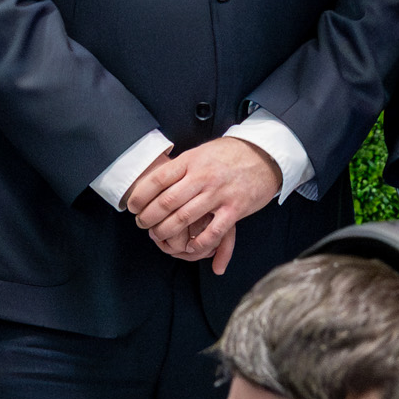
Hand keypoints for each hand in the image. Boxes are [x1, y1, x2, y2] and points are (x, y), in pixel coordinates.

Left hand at [126, 137, 282, 275]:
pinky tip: (189, 247)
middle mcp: (203, 177)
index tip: (133, 207)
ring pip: (184, 218)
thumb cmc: (230, 154)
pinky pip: (213, 232)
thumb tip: (157, 180)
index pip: (158, 180)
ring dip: (166, 231)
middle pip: (167, 202)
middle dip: (149, 217)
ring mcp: (219, 194)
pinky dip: (198, 243)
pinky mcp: (235, 209)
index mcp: (192, 161)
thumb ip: (182, 166)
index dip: (141, 196)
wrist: (265, 155)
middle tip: (142, 224)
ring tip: (157, 235)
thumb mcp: (202, 152)